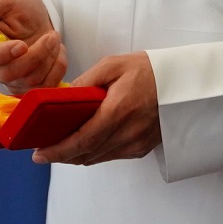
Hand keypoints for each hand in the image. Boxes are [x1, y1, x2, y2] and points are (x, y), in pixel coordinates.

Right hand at [0, 0, 65, 90]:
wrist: (39, 15)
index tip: (21, 45)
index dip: (2, 55)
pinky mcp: (31, 85)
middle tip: (51, 35)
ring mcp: (14, 79)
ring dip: (49, 57)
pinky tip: (57, 50)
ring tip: (53, 36)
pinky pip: (47, 86)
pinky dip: (57, 67)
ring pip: (30, 81)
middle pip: (9, 74)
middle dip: (35, 56)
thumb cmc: (18, 6)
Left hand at [32, 52, 160, 165]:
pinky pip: (111, 156)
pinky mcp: (142, 148)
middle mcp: (128, 133)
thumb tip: (62, 98)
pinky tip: (84, 143)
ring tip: (59, 146)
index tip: (40, 154)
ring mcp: (136, 144)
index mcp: (119, 111)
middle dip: (61, 155)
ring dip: (76, 155)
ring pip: (97, 158)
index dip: (58, 151)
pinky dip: (94, 152)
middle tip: (43, 151)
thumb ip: (85, 82)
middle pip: (87, 154)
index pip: (82, 140)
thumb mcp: (112, 65)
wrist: (182, 82)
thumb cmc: (147, 70)